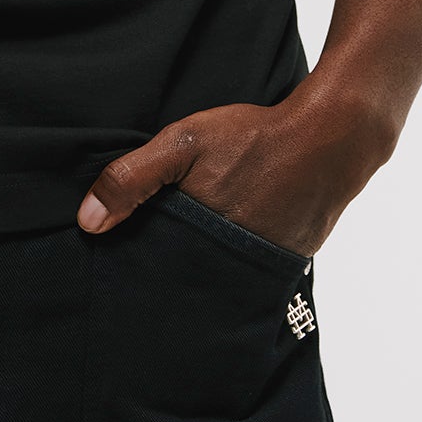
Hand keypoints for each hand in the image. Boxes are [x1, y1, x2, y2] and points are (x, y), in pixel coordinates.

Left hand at [74, 81, 401, 256]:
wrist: (333, 137)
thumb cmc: (255, 137)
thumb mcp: (184, 144)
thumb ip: (133, 178)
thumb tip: (88, 223)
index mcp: (201, 245)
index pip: (158, 280)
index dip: (138, 279)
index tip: (118, 284)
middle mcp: (232, 267)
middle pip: (187, 285)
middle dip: (169, 281)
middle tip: (151, 272)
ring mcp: (265, 269)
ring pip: (219, 279)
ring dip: (203, 272)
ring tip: (188, 258)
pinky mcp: (288, 262)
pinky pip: (251, 270)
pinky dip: (236, 260)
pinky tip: (230, 238)